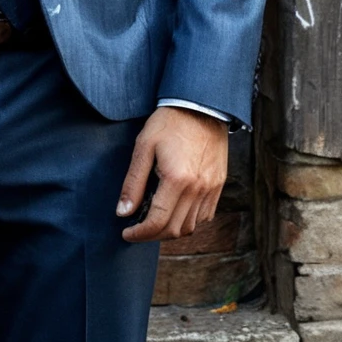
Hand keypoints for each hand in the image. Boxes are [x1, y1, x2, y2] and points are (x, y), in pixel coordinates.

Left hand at [116, 106, 227, 242]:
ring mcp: (211, 188)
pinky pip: (205, 216)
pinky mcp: (218, 184)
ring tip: (155, 220)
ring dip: (171, 229)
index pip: (157, 222)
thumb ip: (133, 182)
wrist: (201, 105)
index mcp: (177, 179)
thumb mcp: (143, 146)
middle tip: (137, 229)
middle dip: (152, 235)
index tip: (127, 233)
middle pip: (175, 230)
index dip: (139, 234)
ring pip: (191, 226)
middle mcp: (197, 188)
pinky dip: (189, 220)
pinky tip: (176, 210)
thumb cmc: (169, 122)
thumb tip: (123, 212)